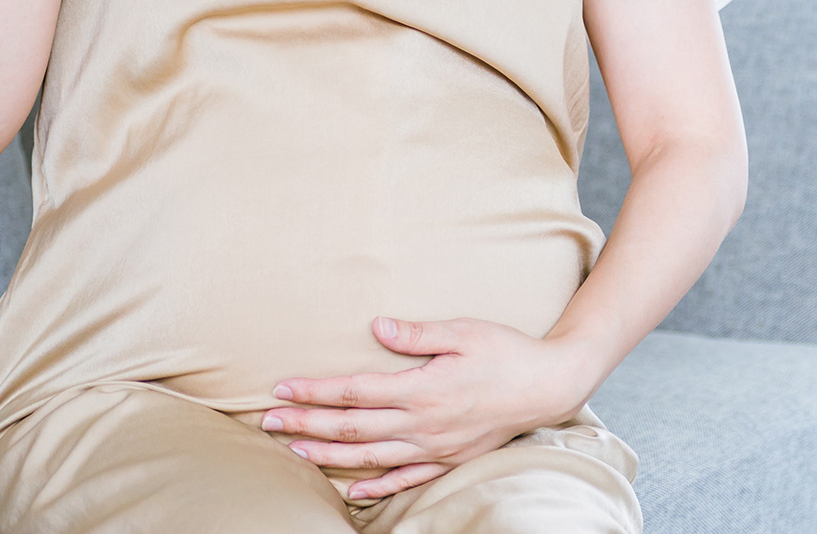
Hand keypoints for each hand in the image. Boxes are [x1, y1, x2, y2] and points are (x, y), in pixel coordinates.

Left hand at [262, 317, 598, 501]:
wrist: (549, 385)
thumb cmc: (507, 350)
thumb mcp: (463, 331)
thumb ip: (418, 333)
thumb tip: (377, 327)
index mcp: (422, 389)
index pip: (355, 391)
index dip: (316, 391)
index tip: (282, 389)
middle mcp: (423, 424)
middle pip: (352, 427)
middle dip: (306, 425)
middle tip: (268, 422)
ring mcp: (435, 448)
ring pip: (370, 457)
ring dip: (328, 455)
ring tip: (294, 450)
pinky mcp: (449, 460)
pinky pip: (405, 480)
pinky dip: (377, 487)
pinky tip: (353, 489)